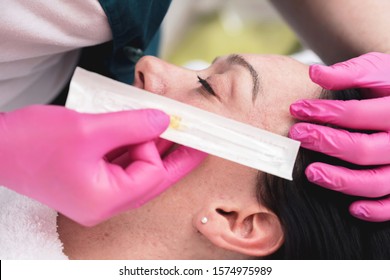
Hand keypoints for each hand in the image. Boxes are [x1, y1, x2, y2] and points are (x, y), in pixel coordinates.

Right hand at [0, 105, 205, 225]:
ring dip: (152, 147)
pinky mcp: (90, 182)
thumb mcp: (89, 130)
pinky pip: (122, 165)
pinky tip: (142, 131)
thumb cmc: (31, 143)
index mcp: (104, 200)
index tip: (172, 125)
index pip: (151, 174)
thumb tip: (165, 120)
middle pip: (151, 178)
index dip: (161, 147)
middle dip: (173, 155)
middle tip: (197, 137)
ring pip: (138, 170)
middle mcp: (104, 203)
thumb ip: (132, 125)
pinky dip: (133, 147)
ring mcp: (97, 194)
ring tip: (171, 128)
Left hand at [289, 52, 389, 221]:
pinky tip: (353, 208)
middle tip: (297, 136)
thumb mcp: (374, 70)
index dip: (324, 112)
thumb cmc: (389, 85)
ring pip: (377, 182)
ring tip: (311, 173)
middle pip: (363, 149)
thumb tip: (313, 73)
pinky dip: (377, 210)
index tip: (297, 108)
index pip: (357, 114)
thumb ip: (348, 73)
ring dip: (342, 181)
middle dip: (326, 143)